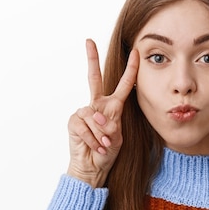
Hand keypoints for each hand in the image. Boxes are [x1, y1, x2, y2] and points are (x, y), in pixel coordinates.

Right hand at [66, 39, 138, 187]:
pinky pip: (84, 125)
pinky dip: (92, 138)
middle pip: (94, 77)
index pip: (123, 85)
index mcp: (113, 107)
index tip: (134, 52)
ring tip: (103, 145)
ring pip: (94, 115)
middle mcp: (97, 105)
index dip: (130, 69)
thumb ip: (111, 124)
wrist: (93, 167)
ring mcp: (84, 112)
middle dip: (91, 59)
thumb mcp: (117, 138)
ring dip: (101, 133)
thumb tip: (97, 115)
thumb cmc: (107, 152)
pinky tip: (95, 146)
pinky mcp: (74, 121)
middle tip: (89, 41)